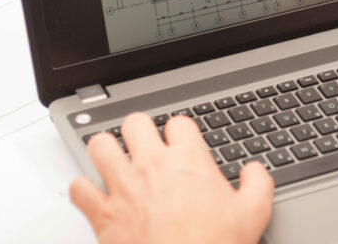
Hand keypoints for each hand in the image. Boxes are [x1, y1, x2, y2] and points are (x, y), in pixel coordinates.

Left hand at [70, 112, 273, 243]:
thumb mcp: (253, 214)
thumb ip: (258, 184)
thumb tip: (255, 170)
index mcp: (188, 160)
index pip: (178, 123)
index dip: (180, 132)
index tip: (182, 145)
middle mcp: (152, 166)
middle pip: (134, 122)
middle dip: (139, 131)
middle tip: (145, 147)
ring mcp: (124, 187)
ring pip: (100, 145)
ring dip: (106, 152)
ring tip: (115, 162)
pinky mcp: (103, 214)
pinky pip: (79, 189)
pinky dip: (83, 191)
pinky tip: (94, 196)